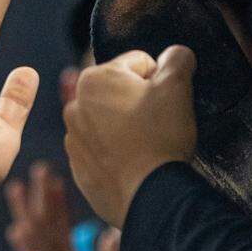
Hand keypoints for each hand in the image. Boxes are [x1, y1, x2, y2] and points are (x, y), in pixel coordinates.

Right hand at [5, 162, 88, 250]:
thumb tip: (110, 234)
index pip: (61, 230)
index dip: (58, 205)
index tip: (56, 180)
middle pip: (44, 229)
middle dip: (39, 199)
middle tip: (39, 167)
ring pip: (36, 243)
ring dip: (26, 215)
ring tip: (17, 187)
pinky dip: (30, 250)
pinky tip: (20, 229)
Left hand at [63, 46, 196, 226]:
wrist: (147, 195)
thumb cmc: (160, 136)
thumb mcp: (176, 87)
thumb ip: (177, 59)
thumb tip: (176, 55)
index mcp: (93, 79)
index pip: (138, 62)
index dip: (159, 79)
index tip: (165, 102)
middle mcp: (74, 106)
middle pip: (120, 92)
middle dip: (139, 102)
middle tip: (157, 124)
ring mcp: (73, 139)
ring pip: (109, 121)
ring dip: (126, 127)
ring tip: (145, 145)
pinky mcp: (78, 166)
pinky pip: (102, 149)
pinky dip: (117, 152)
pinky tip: (134, 163)